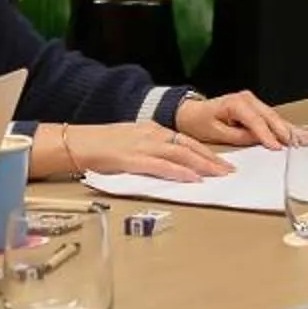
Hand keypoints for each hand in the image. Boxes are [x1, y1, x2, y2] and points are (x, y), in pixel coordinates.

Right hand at [59, 120, 234, 182]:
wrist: (78, 141)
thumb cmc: (101, 144)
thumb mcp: (132, 140)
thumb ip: (151, 149)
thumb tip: (170, 163)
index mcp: (153, 130)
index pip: (187, 141)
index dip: (206, 152)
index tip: (222, 163)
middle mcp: (152, 134)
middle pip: (189, 146)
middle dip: (212, 159)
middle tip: (229, 172)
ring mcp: (144, 146)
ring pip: (180, 155)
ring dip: (202, 166)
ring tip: (219, 176)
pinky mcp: (133, 159)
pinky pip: (161, 166)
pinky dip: (179, 172)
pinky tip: (192, 179)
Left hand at [173, 90, 307, 149]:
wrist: (193, 113)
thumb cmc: (201, 122)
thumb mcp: (215, 133)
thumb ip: (238, 136)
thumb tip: (258, 140)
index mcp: (235, 103)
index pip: (255, 121)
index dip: (267, 135)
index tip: (278, 147)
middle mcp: (247, 99)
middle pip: (270, 117)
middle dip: (287, 131)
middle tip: (301, 143)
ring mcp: (253, 102)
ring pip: (276, 117)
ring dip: (291, 129)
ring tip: (307, 139)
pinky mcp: (256, 108)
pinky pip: (273, 118)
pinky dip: (286, 127)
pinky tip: (300, 133)